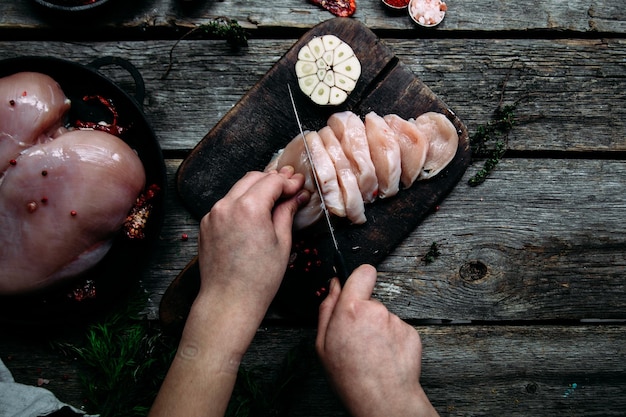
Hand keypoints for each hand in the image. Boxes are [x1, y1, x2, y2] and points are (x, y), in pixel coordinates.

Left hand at [149, 167, 309, 416]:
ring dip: (256, 189)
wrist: (228, 301)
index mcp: (249, 208)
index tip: (300, 185)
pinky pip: (226, 204)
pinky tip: (255, 213)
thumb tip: (297, 196)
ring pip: (238, 189)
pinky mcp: (206, 224)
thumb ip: (287, 212)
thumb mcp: (281, 243)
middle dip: (272, 180)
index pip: (272, 181)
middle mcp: (227, 205)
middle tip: (290, 187)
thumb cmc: (259, 279)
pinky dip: (242, 202)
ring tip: (275, 198)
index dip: (289, 181)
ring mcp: (213, 214)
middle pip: (253, 178)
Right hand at [316, 265, 438, 416]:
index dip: (359, 279)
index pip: (362, 272)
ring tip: (372, 352)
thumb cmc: (349, 375)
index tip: (358, 286)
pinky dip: (393, 340)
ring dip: (379, 330)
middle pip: (370, 301)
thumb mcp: (322, 343)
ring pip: (384, 317)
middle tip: (358, 339)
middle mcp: (376, 310)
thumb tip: (334, 285)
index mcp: (351, 309)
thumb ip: (327, 308)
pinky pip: (398, 330)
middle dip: (365, 314)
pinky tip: (386, 356)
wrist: (382, 398)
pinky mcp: (411, 332)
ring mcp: (395, 321)